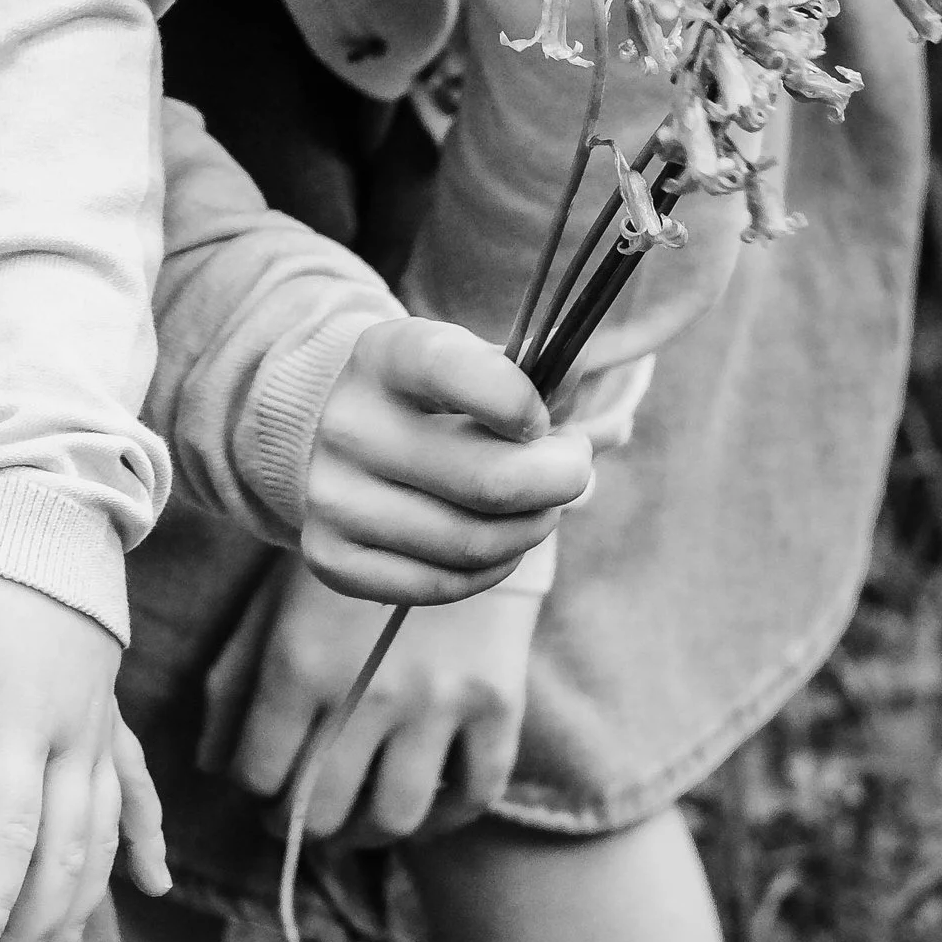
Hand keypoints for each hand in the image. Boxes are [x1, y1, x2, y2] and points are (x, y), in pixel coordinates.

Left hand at [0, 564, 166, 941]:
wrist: (45, 502)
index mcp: (26, 718)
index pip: (12, 830)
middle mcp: (75, 735)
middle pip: (66, 854)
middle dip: (35, 928)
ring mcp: (99, 728)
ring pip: (103, 838)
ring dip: (79, 909)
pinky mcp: (106, 715)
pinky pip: (136, 791)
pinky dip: (145, 842)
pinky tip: (153, 889)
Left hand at [204, 555, 538, 844]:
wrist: (446, 499)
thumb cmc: (344, 560)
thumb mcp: (273, 602)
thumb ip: (234, 681)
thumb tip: (213, 765)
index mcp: (299, 660)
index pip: (260, 774)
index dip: (253, 789)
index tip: (261, 782)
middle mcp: (369, 690)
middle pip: (322, 810)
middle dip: (301, 823)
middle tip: (302, 814)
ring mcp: (440, 702)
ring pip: (396, 817)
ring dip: (366, 833)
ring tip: (355, 817)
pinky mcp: (499, 704)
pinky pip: (474, 795)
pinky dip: (445, 817)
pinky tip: (422, 804)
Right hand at [301, 313, 591, 604]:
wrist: (335, 431)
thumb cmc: (433, 398)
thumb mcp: (473, 362)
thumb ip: (538, 383)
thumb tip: (610, 429)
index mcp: (385, 356)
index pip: (459, 372)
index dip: (523, 403)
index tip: (542, 419)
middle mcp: (348, 425)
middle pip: (491, 481)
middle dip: (560, 481)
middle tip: (573, 469)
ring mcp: (332, 496)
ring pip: (474, 543)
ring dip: (531, 528)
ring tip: (537, 505)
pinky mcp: (331, 557)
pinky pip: (444, 585)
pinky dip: (491, 567)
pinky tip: (495, 539)